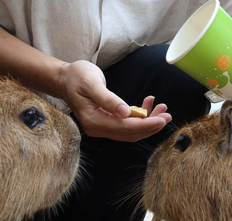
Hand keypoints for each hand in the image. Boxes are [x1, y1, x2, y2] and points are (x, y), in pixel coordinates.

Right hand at [57, 61, 171, 142]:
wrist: (64, 78)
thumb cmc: (76, 76)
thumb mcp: (91, 83)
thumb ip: (108, 99)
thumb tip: (125, 112)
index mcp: (93, 121)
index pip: (124, 127)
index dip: (145, 125)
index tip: (162, 119)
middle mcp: (97, 128)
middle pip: (129, 133)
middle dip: (150, 126)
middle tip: (167, 114)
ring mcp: (101, 127)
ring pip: (130, 130)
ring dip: (147, 122)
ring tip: (162, 108)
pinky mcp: (105, 122)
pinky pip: (126, 124)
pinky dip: (139, 117)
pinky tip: (148, 105)